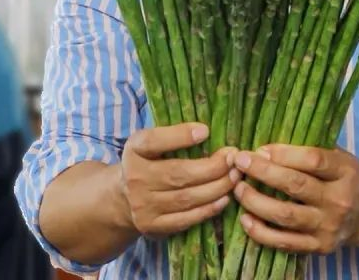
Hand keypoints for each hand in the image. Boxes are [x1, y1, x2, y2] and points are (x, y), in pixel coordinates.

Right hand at [119, 123, 239, 237]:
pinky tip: (224, 199)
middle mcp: (135, 178)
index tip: (205, 131)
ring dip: (216, 188)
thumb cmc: (149, 163)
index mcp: (135, 150)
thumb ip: (173, 136)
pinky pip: (185, 219)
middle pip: (178, 174)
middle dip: (212, 167)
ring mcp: (143, 205)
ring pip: (186, 198)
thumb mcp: (151, 144)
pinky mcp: (153, 226)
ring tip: (235, 177)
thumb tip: (209, 132)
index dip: (179, 136)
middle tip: (233, 159)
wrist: (124, 199)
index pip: (154, 141)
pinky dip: (208, 209)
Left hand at [231, 144, 358, 254]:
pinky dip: (260, 232)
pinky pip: (284, 242)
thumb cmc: (347, 179)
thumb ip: (311, 149)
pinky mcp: (319, 247)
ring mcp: (329, 227)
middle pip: (295, 185)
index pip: (313, 160)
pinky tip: (245, 219)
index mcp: (346, 172)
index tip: (259, 149)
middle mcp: (339, 200)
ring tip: (237, 188)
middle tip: (239, 162)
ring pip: (285, 215)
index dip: (283, 153)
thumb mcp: (340, 157)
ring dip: (255, 201)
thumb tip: (267, 145)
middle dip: (263, 172)